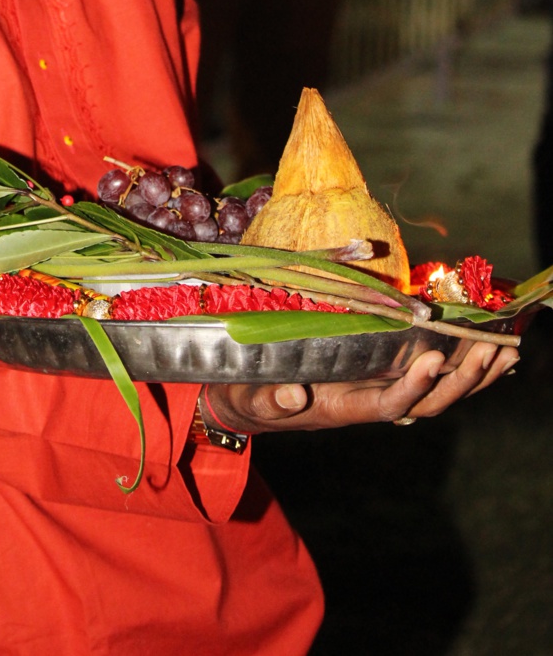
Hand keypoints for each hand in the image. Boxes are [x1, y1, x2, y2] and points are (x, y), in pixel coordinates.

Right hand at [206, 340, 518, 433]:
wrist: (254, 405)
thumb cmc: (251, 399)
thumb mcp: (253, 399)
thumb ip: (270, 399)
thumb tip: (290, 395)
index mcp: (342, 409)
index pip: (387, 404)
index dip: (413, 386)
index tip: (434, 360)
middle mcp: (369, 403)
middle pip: (427, 402)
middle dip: (462, 381)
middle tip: (492, 350)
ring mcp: (379, 391)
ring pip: (437, 392)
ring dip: (473, 374)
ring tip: (507, 350)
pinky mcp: (382, 377)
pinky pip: (430, 377)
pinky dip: (461, 366)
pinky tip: (487, 351)